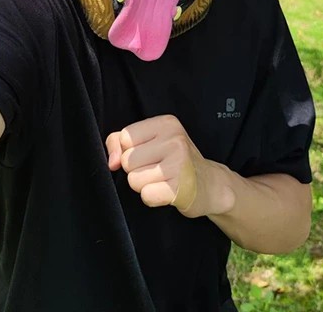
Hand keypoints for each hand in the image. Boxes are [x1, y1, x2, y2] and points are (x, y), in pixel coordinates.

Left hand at [105, 114, 234, 218]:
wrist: (211, 184)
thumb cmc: (175, 161)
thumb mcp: (150, 141)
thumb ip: (120, 142)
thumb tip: (112, 162)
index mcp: (166, 123)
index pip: (124, 137)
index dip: (128, 151)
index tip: (147, 155)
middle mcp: (174, 140)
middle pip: (128, 161)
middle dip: (137, 170)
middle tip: (158, 170)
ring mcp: (179, 164)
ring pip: (134, 180)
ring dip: (144, 185)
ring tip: (163, 180)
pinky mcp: (181, 188)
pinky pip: (146, 195)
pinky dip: (152, 198)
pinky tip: (167, 192)